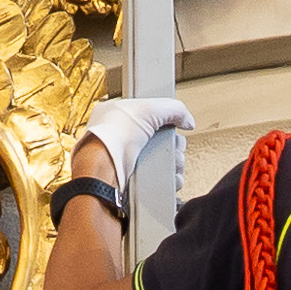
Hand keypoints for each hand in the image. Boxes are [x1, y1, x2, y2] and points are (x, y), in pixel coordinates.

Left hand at [80, 92, 198, 202]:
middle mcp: (123, 138)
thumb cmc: (112, 137)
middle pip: (162, 139)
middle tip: (172, 146)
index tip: (172, 125)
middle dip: (174, 145)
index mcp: (119, 116)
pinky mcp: (136, 181)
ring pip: (164, 161)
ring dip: (174, 162)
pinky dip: (171, 179)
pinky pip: (161, 180)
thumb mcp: (148, 108)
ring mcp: (130, 161)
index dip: (164, 120)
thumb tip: (188, 120)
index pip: (150, 115)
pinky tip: (171, 176)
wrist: (103, 171)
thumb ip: (173, 109)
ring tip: (171, 163)